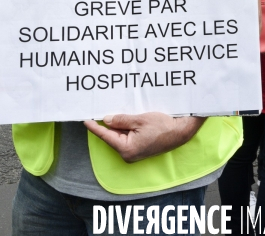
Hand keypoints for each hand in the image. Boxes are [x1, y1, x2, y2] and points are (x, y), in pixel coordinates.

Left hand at [84, 112, 205, 162]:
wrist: (180, 132)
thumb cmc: (162, 126)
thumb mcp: (139, 120)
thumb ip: (120, 120)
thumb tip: (106, 120)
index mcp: (126, 149)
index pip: (105, 136)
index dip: (94, 127)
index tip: (85, 119)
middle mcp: (128, 154)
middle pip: (112, 136)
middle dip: (107, 124)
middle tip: (98, 110)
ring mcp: (134, 152)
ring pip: (119, 135)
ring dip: (116, 125)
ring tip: (111, 112)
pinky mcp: (139, 148)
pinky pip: (127, 137)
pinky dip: (124, 128)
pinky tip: (123, 118)